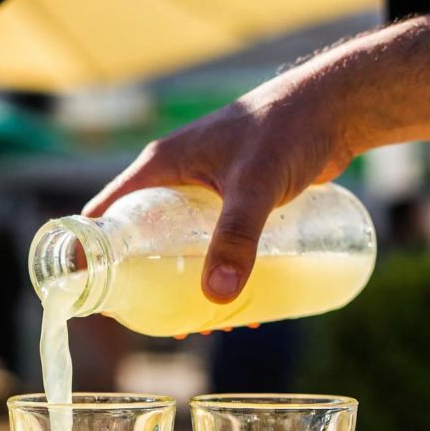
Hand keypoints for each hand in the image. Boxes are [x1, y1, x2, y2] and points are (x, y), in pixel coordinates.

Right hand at [84, 66, 357, 303]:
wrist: (336, 108)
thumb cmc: (289, 130)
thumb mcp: (257, 185)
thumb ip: (237, 236)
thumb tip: (216, 296)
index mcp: (160, 166)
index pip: (107, 214)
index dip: (93, 255)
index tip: (101, 298)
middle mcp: (176, 177)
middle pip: (142, 239)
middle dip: (150, 283)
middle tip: (166, 322)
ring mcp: (206, 188)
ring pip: (180, 245)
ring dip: (187, 283)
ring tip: (207, 322)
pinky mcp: (235, 199)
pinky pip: (213, 242)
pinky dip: (218, 271)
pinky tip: (242, 300)